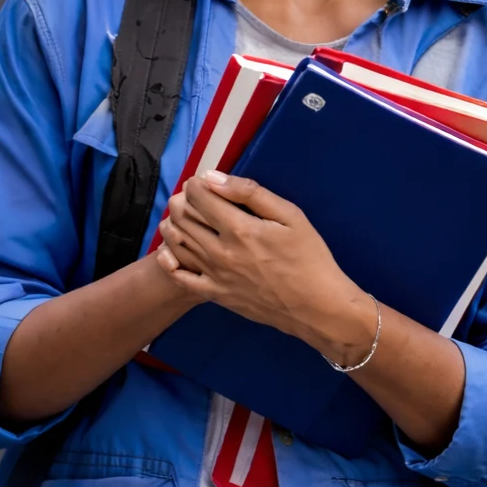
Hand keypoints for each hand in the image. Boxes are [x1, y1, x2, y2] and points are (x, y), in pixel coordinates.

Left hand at [156, 170, 375, 362]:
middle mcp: (219, 251)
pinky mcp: (215, 295)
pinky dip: (169, 260)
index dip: (195, 184)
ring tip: (184, 217)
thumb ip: (250, 193)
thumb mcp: (290, 216)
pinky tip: (170, 251)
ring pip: (177, 242)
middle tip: (193, 198)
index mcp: (238, 228)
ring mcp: (214, 275)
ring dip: (174, 223)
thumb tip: (213, 178)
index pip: (198, 197)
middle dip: (183, 200)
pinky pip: (180, 277)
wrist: (317, 307)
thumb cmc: (309, 258)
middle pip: (183, 217)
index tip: (203, 183)